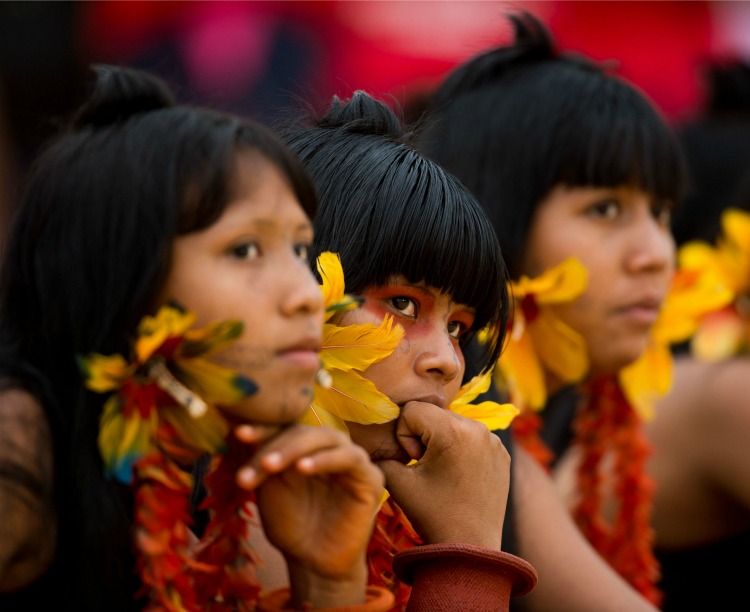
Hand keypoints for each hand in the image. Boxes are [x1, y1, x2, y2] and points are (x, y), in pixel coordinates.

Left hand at [234, 424, 383, 604]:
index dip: (263, 428)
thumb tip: (239, 428)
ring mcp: (350, 458)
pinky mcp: (370, 476)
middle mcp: (329, 447)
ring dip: (295, 449)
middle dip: (275, 446)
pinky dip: (325, 459)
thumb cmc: (290, 523)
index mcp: (305, 445)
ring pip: (325, 438)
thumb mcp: (269, 488)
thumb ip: (262, 459)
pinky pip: (349, 458)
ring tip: (271, 465)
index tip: (238, 433)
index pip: (285, 427)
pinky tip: (303, 468)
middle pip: (303, 431)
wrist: (312, 562)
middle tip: (257, 464)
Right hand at [376, 401, 509, 549]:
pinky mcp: (502, 452)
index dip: (404, 436)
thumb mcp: (399, 483)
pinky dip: (461, 449)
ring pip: (453, 424)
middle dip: (423, 437)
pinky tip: (460, 475)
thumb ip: (381, 455)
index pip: (412, 410)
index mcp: (453, 431)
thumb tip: (373, 441)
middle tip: (427, 469)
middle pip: (434, 414)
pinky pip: (472, 437)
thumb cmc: (433, 515)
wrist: (471, 549)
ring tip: (444, 473)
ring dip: (442, 441)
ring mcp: (494, 440)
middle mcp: (478, 428)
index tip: (415, 462)